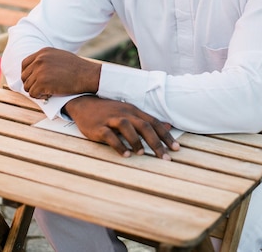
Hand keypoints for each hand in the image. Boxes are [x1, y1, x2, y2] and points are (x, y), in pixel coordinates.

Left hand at [21, 48, 100, 98]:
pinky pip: (33, 94)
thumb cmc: (77, 68)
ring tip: (48, 91)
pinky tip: (49, 94)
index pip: (25, 64)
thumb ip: (47, 60)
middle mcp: (39, 60)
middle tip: (41, 89)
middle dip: (31, 84)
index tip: (32, 80)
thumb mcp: (60, 56)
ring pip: (28, 86)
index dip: (27, 74)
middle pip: (24, 76)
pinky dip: (40, 97)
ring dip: (36, 91)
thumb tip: (36, 69)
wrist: (86, 75)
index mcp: (43, 52)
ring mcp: (40, 71)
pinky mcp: (42, 82)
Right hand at [64, 95, 179, 159]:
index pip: (154, 122)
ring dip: (136, 141)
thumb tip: (168, 126)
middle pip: (144, 126)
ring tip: (142, 154)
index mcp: (134, 111)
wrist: (84, 103)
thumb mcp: (130, 112)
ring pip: (127, 127)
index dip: (166, 135)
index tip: (176, 149)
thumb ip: (148, 120)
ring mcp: (111, 119)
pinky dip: (118, 145)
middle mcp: (125, 113)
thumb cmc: (110, 111)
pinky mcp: (98, 127)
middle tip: (165, 158)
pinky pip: (109, 136)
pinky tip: (125, 155)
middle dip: (156, 143)